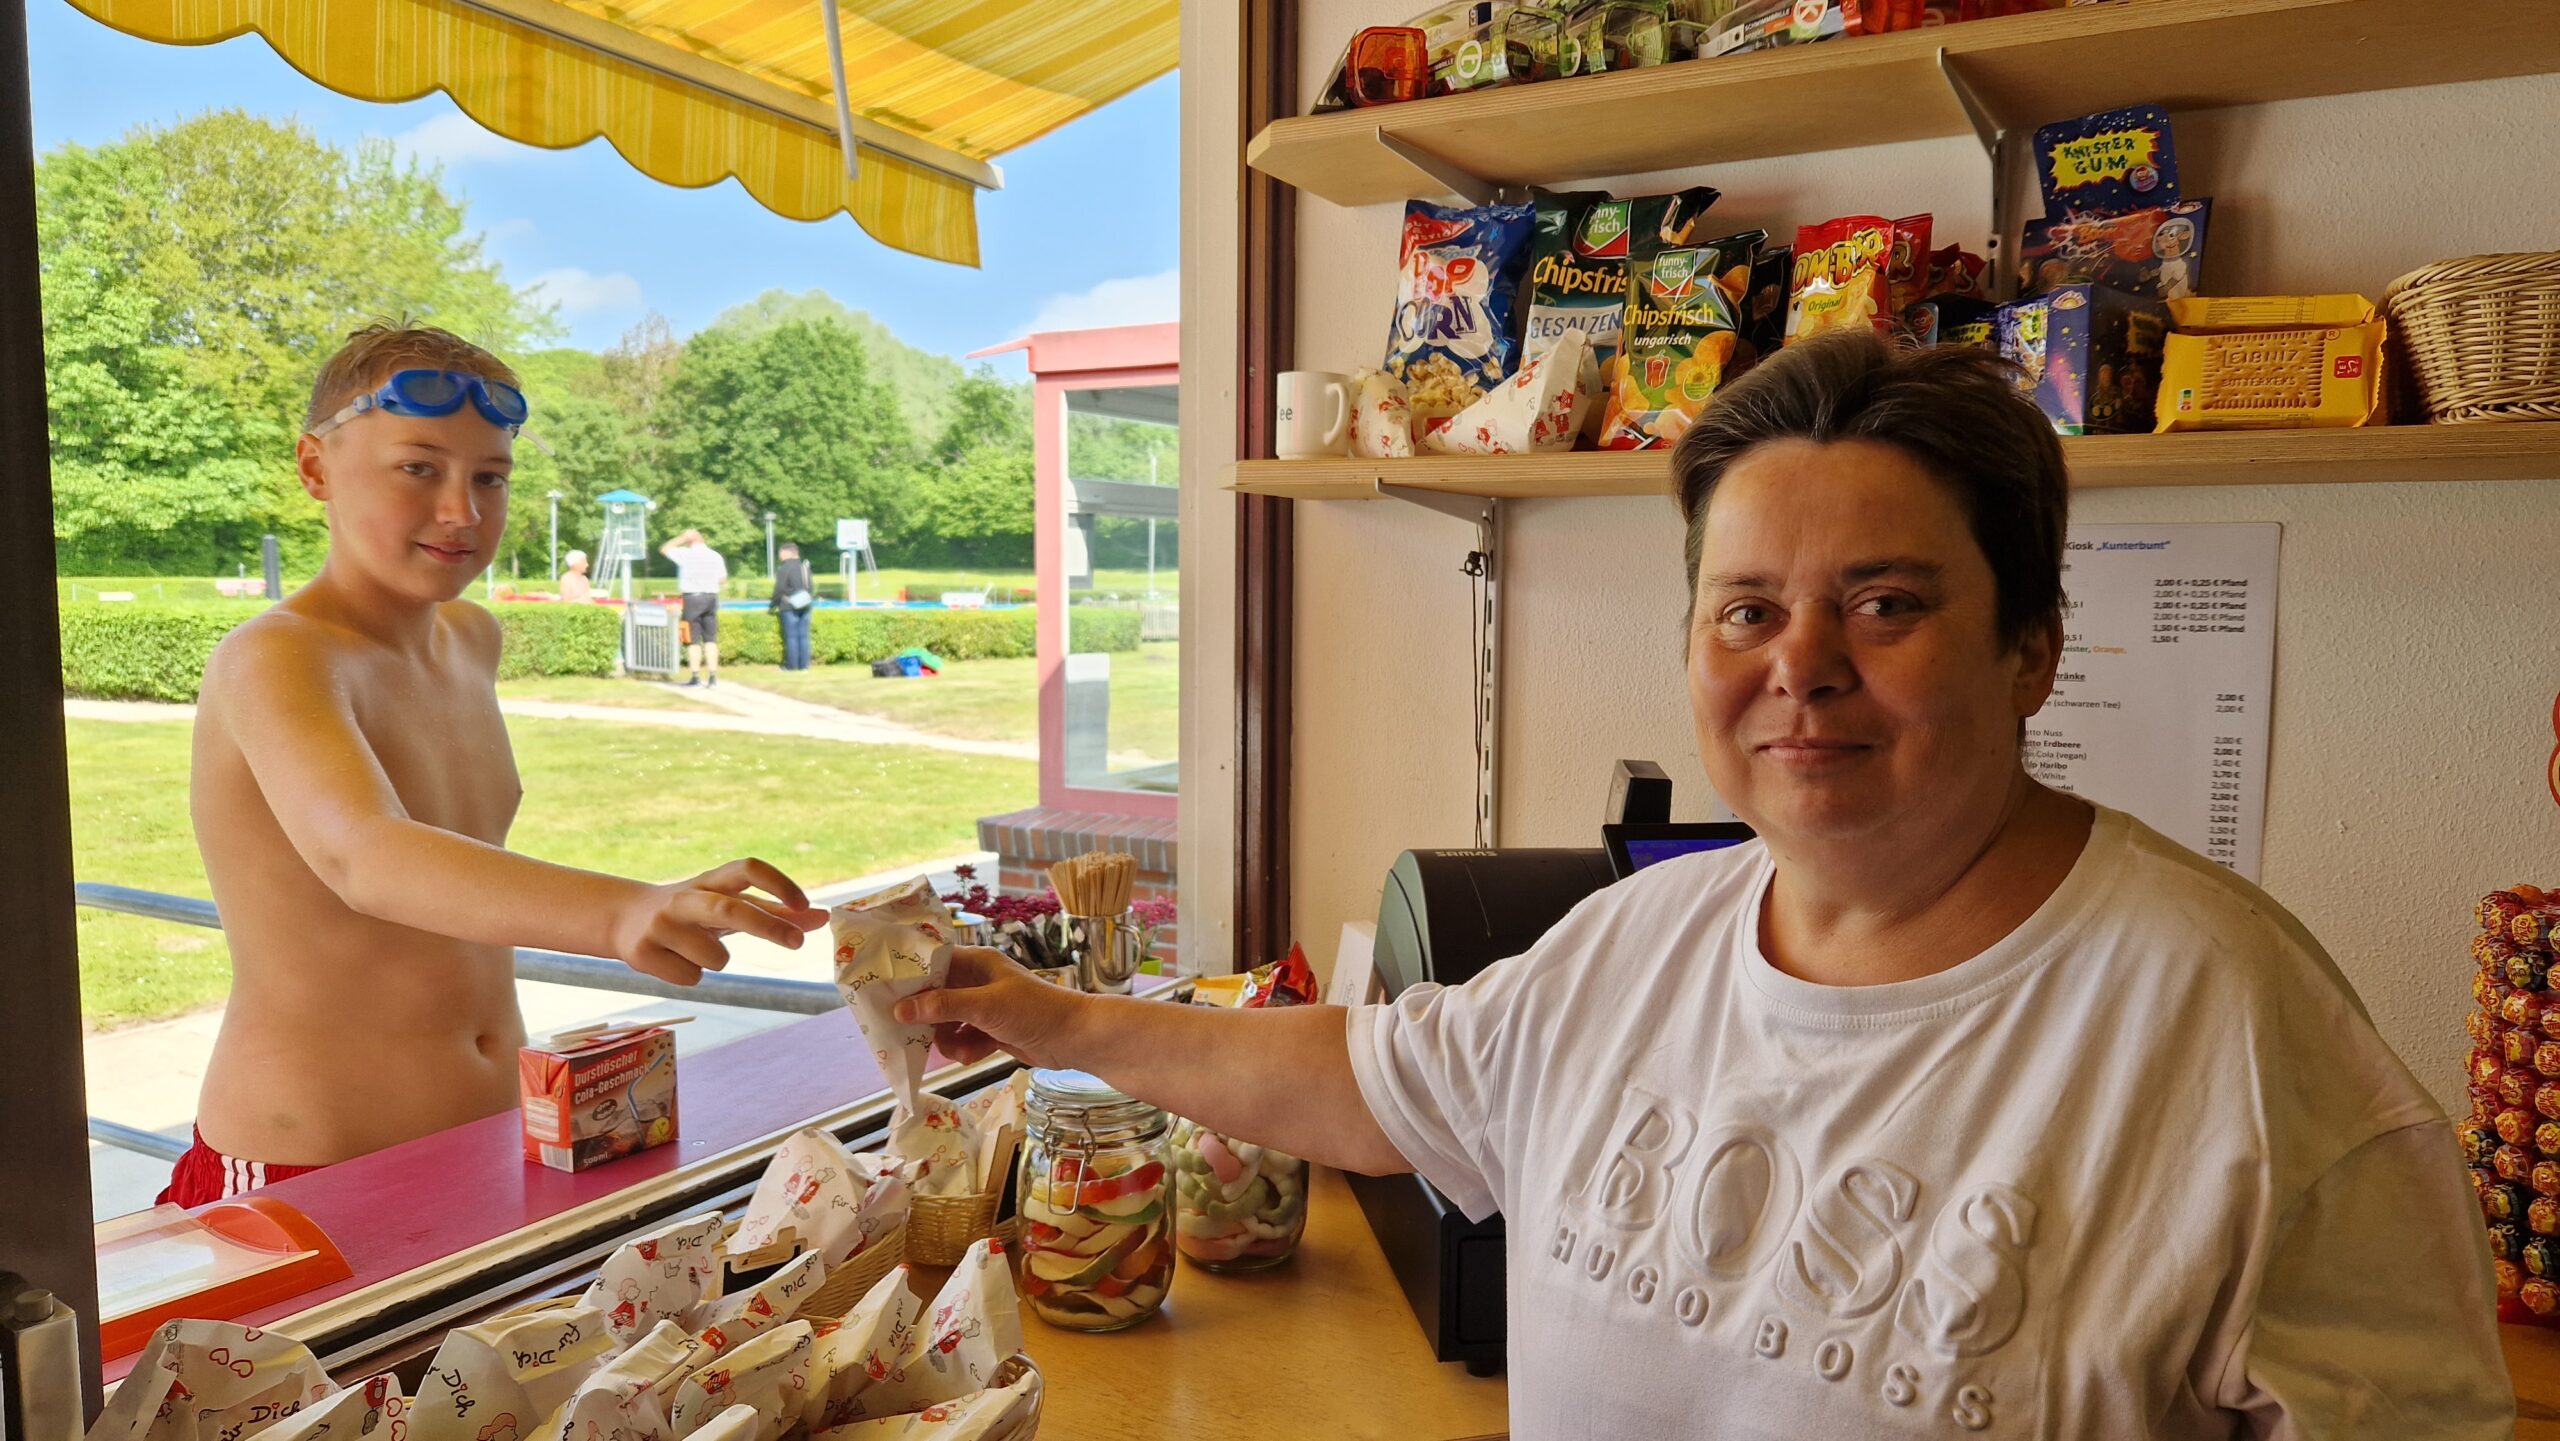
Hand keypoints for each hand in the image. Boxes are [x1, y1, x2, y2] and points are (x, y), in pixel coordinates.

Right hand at [609, 858, 827, 986]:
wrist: (624, 919)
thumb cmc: (694, 912)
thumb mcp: (730, 904)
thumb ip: (776, 913)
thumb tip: (823, 917)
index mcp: (711, 881)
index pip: (747, 868)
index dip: (777, 882)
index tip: (803, 904)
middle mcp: (686, 897)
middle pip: (731, 908)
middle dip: (767, 926)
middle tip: (797, 943)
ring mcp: (662, 924)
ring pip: (715, 957)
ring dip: (717, 960)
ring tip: (695, 950)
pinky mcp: (642, 952)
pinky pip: (692, 978)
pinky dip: (691, 976)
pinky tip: (673, 961)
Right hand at [896, 947, 1084, 1068]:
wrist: (1075, 1039)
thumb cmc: (1034, 1011)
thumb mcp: (985, 1006)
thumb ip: (943, 1006)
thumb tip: (900, 1010)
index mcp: (976, 962)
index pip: (932, 963)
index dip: (910, 978)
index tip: (886, 995)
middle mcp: (977, 981)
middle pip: (935, 996)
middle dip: (927, 1017)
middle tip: (910, 1034)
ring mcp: (984, 1007)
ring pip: (947, 1022)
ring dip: (948, 1039)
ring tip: (958, 1050)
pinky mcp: (992, 1030)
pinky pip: (964, 1039)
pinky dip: (965, 1049)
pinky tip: (972, 1056)